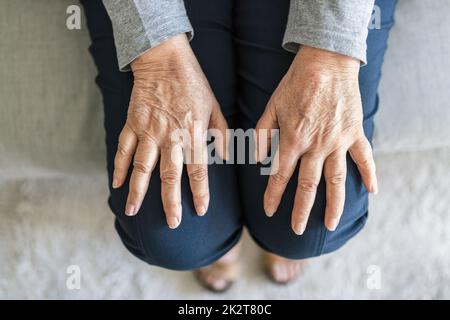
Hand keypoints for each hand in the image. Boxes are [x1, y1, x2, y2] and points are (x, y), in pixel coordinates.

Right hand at [113, 34, 227, 228]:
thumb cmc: (194, 84)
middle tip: (172, 223)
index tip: (200, 211)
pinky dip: (118, 167)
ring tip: (132, 211)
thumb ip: (222, 134)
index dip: (200, 193)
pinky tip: (115, 184)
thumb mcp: (215, 107)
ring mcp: (148, 131)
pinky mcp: (133, 123)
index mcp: (193, 133)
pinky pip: (123, 148)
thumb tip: (226, 157)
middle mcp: (170, 136)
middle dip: (170, 202)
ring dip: (137, 191)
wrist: (165, 59)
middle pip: (169, 176)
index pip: (198, 171)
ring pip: (141, 167)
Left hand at [255, 46, 376, 234]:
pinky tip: (372, 191)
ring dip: (333, 204)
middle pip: (308, 185)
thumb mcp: (270, 106)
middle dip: (300, 210)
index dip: (273, 195)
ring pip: (336, 179)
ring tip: (331, 224)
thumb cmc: (295, 84)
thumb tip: (258, 160)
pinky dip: (369, 174)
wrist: (325, 61)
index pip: (280, 175)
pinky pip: (365, 157)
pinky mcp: (355, 132)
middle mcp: (316, 145)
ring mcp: (338, 141)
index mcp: (293, 139)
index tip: (268, 211)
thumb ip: (262, 135)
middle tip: (297, 230)